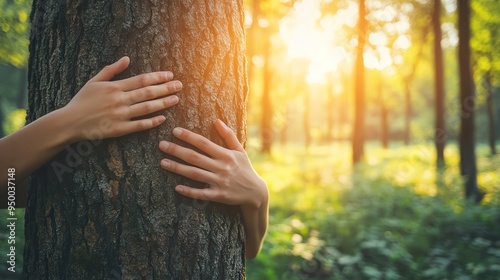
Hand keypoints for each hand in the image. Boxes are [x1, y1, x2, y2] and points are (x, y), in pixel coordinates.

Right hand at [64, 56, 181, 141]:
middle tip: (180, 85)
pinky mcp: (119, 130)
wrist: (69, 122)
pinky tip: (163, 118)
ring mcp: (120, 115)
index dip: (158, 77)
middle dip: (166, 88)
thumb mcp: (94, 81)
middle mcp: (119, 100)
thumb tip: (127, 59)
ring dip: (163, 103)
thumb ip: (112, 70)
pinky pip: (139, 125)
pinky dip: (152, 122)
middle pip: (148, 92)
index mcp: (114, 87)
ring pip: (147, 108)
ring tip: (176, 99)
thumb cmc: (82, 101)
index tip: (170, 75)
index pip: (141, 80)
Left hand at [159, 119, 267, 208]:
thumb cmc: (245, 169)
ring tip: (162, 162)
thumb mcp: (240, 151)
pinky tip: (177, 188)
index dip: (189, 137)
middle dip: (177, 150)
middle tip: (161, 145)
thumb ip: (228, 136)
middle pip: (195, 157)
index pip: (204, 143)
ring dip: (178, 168)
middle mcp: (222, 167)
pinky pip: (201, 193)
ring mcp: (219, 182)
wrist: (256, 192)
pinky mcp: (218, 195)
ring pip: (195, 174)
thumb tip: (217, 120)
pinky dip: (189, 191)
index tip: (175, 131)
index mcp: (226, 155)